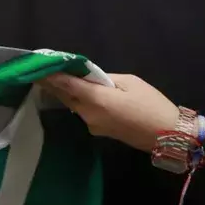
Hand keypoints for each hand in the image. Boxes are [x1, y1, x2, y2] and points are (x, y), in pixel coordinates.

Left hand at [46, 74, 180, 152]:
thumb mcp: (130, 83)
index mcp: (96, 100)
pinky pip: (85, 112)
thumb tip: (90, 79)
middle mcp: (89, 115)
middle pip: (66, 96)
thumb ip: (105, 79)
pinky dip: (80, 101)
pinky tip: (80, 92)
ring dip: (67, 92)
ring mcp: (93, 125)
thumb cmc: (152, 105)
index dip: (51, 76)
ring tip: (58, 77)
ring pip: (75, 104)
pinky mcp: (99, 131)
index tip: (37, 67)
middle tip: (41, 70)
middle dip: (54, 84)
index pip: (67, 85)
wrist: (168, 136)